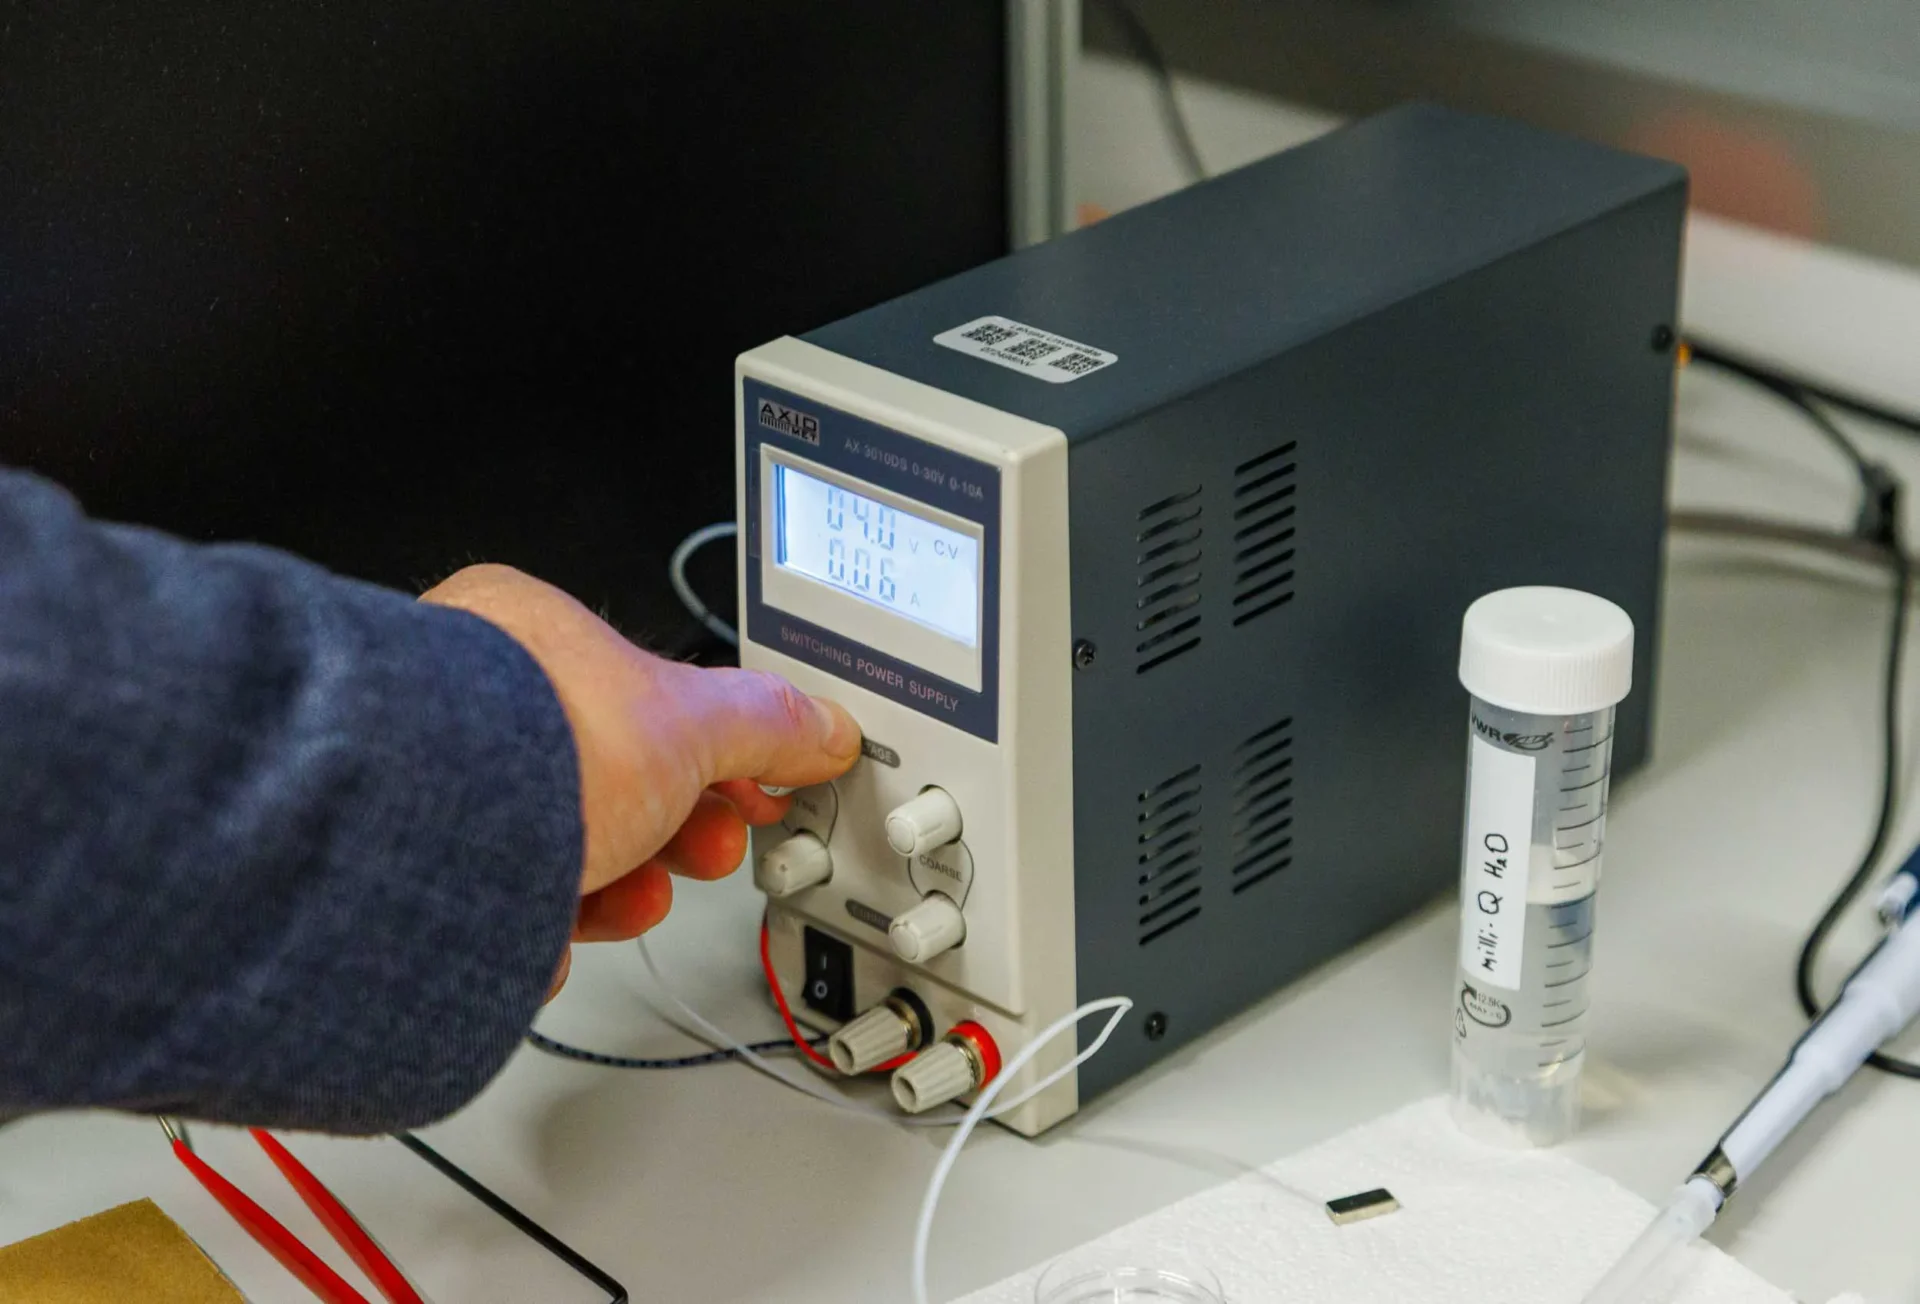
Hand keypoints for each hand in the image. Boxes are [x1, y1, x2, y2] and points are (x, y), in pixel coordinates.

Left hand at [420, 565, 859, 993]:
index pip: (643, 690)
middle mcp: (466, 700)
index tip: (752, 787)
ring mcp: (431, 790)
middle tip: (706, 847)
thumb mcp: (689, 723)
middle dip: (671, 828)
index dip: (712, 748)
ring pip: (550, 847)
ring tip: (636, 896)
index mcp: (527, 632)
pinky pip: (490, 906)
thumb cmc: (519, 744)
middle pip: (606, 776)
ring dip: (615, 883)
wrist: (409, 841)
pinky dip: (532, 932)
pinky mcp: (407, 875)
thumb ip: (766, 723)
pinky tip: (550, 937)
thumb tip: (819, 725)